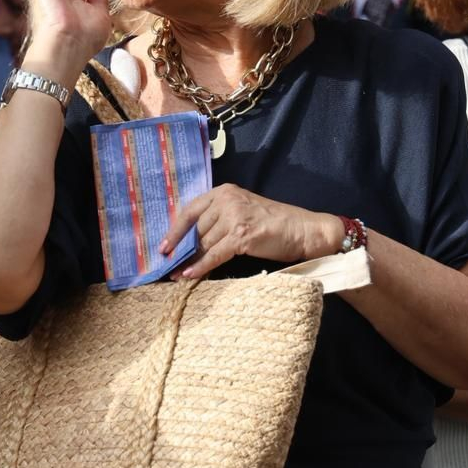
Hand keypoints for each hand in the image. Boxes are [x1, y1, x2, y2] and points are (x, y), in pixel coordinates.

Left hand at [161, 185, 341, 279]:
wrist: (303, 230)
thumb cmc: (275, 224)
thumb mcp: (243, 212)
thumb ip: (220, 219)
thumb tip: (193, 242)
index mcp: (224, 192)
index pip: (190, 210)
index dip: (175, 230)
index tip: (163, 246)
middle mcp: (227, 200)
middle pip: (196, 229)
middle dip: (182, 250)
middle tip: (168, 266)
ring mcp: (234, 216)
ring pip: (203, 243)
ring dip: (189, 261)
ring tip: (176, 275)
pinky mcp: (242, 235)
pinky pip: (214, 254)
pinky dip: (200, 267)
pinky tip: (189, 275)